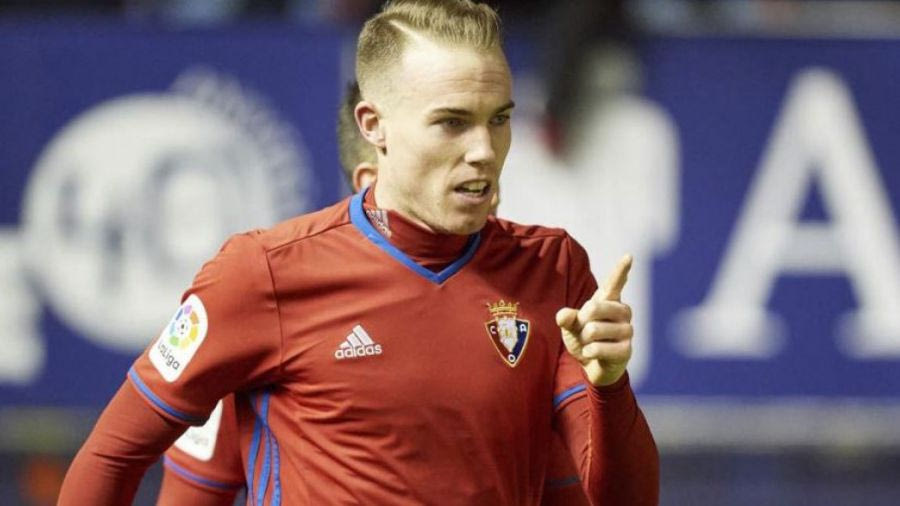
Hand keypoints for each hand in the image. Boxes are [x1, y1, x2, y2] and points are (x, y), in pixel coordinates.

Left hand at [557, 255, 633, 385]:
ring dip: (584, 339)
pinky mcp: (627, 350)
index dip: (621, 270)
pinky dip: (589, 351)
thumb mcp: (571, 326)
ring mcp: (627, 331)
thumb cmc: (583, 339)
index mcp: (609, 301)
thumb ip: (566, 318)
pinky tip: (592, 353)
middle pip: (593, 308)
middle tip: (584, 331)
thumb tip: (563, 315)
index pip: (614, 283)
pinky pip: (599, 347)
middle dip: (581, 322)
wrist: (592, 366)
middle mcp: (623, 312)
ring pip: (593, 330)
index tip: (628, 256)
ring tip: (590, 343)